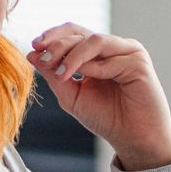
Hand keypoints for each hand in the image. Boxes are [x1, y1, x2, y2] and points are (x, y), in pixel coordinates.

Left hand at [26, 24, 170, 170]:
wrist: (132, 139)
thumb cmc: (106, 118)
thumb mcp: (71, 96)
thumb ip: (54, 75)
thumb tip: (31, 54)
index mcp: (97, 53)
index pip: (73, 33)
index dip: (53, 36)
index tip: (33, 47)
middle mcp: (113, 48)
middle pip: (81, 33)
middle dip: (58, 45)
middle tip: (43, 59)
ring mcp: (128, 52)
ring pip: (94, 40)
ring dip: (73, 55)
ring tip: (60, 73)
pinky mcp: (139, 62)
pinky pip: (111, 58)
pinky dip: (94, 67)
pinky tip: (84, 79)